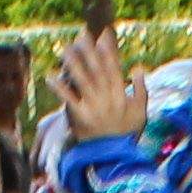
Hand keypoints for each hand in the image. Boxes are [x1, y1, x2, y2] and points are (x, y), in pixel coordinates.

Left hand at [52, 27, 143, 144]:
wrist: (115, 158)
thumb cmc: (127, 134)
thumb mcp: (140, 112)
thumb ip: (140, 89)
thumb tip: (138, 67)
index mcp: (120, 94)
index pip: (114, 66)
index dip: (108, 49)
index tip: (103, 34)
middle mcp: (107, 98)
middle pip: (97, 69)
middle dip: (89, 50)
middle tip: (81, 34)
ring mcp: (93, 107)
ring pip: (82, 79)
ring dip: (73, 62)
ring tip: (65, 49)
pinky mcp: (80, 117)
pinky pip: (68, 98)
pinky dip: (59, 87)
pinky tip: (50, 76)